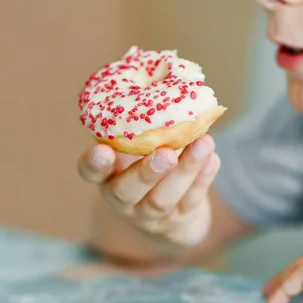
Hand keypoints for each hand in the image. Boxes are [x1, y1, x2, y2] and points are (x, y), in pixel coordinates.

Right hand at [77, 135, 219, 246]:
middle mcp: (122, 199)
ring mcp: (149, 216)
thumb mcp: (139, 149)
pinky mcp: (177, 223)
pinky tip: (212, 158)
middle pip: (127, 192)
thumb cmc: (150, 165)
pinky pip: (190, 202)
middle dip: (146, 172)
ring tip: (203, 143)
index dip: (93, 164)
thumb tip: (169, 80)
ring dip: (185, 170)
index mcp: (107, 175)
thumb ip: (144, 127)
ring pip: (163, 199)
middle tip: (166, 154)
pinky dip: (203, 179)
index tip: (102, 150)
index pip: (90, 172)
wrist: (172, 215)